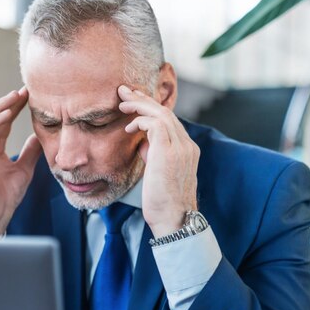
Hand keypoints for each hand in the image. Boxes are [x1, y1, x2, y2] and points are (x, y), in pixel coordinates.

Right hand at [0, 87, 42, 235]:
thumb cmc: (6, 196)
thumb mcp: (25, 169)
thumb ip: (30, 152)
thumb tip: (41, 136)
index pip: (4, 122)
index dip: (15, 108)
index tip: (29, 96)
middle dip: (8, 103)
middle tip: (24, 90)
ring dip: (0, 107)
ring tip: (15, 97)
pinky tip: (6, 114)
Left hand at [117, 85, 198, 237]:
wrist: (173, 219)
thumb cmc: (163, 201)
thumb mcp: (158, 172)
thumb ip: (154, 154)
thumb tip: (142, 143)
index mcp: (186, 149)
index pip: (169, 120)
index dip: (151, 108)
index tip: (134, 101)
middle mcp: (187, 145)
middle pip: (166, 111)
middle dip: (143, 98)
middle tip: (124, 90)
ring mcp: (181, 148)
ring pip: (161, 114)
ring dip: (139, 105)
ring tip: (122, 103)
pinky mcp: (169, 153)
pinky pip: (156, 124)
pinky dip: (141, 121)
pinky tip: (129, 127)